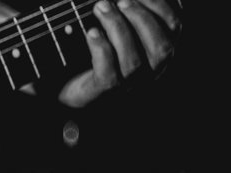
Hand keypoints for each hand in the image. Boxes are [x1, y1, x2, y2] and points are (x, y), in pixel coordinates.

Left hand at [57, 0, 180, 107]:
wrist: (68, 86)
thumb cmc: (95, 50)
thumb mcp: (114, 26)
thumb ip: (125, 9)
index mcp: (158, 50)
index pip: (174, 29)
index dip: (161, 7)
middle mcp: (149, 71)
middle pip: (161, 48)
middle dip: (141, 19)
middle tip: (120, 0)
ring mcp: (127, 85)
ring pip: (133, 61)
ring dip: (118, 28)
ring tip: (101, 7)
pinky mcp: (103, 93)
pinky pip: (108, 74)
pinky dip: (101, 49)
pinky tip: (91, 32)